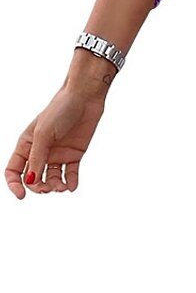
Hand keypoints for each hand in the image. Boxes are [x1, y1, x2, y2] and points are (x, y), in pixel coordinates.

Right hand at [4, 83, 106, 198]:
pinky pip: (70, 174)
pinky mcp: (74, 154)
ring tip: (61, 187)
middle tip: (47, 188)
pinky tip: (71, 186)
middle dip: (38, 187)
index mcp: (27, 144)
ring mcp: (58, 153)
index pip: (14, 170)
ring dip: (55, 186)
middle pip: (33, 178)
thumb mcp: (43, 134)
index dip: (14, 184)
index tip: (22, 195)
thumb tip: (30, 180)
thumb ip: (37, 158)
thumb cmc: (60, 109)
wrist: (85, 98)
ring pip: (52, 178)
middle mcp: (41, 151)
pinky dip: (70, 182)